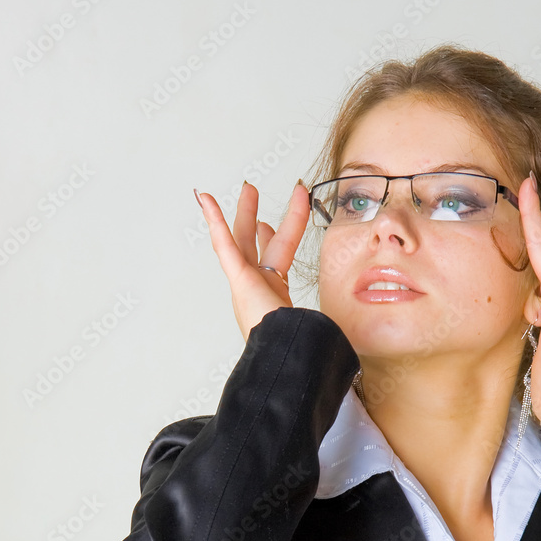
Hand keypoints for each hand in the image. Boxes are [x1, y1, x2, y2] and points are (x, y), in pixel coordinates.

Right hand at [196, 180, 309, 341]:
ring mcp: (245, 282)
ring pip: (240, 238)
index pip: (280, 251)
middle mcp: (256, 285)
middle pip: (254, 241)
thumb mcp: (310, 321)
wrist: (283, 351)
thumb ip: (317, 317)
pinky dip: (214, 220)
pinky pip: (224, 243)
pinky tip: (205, 200)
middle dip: (252, 216)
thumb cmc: (294, 341)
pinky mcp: (238, 279)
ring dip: (241, 211)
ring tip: (243, 189)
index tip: (287, 213)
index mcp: (274, 291)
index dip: (286, 228)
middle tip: (252, 194)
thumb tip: (335, 327)